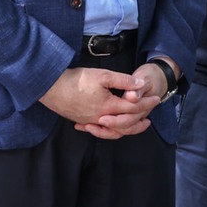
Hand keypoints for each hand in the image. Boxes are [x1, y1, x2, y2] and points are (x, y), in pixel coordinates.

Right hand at [39, 66, 160, 138]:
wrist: (50, 87)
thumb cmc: (76, 80)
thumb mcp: (103, 75)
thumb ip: (123, 81)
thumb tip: (140, 84)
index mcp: (108, 107)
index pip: (133, 108)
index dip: (147, 103)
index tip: (156, 99)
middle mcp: (100, 118)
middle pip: (125, 125)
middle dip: (140, 121)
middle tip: (150, 117)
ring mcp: (90, 121)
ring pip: (112, 130)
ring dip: (125, 128)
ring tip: (134, 124)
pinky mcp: (81, 120)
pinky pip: (99, 130)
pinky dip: (107, 130)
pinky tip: (108, 126)